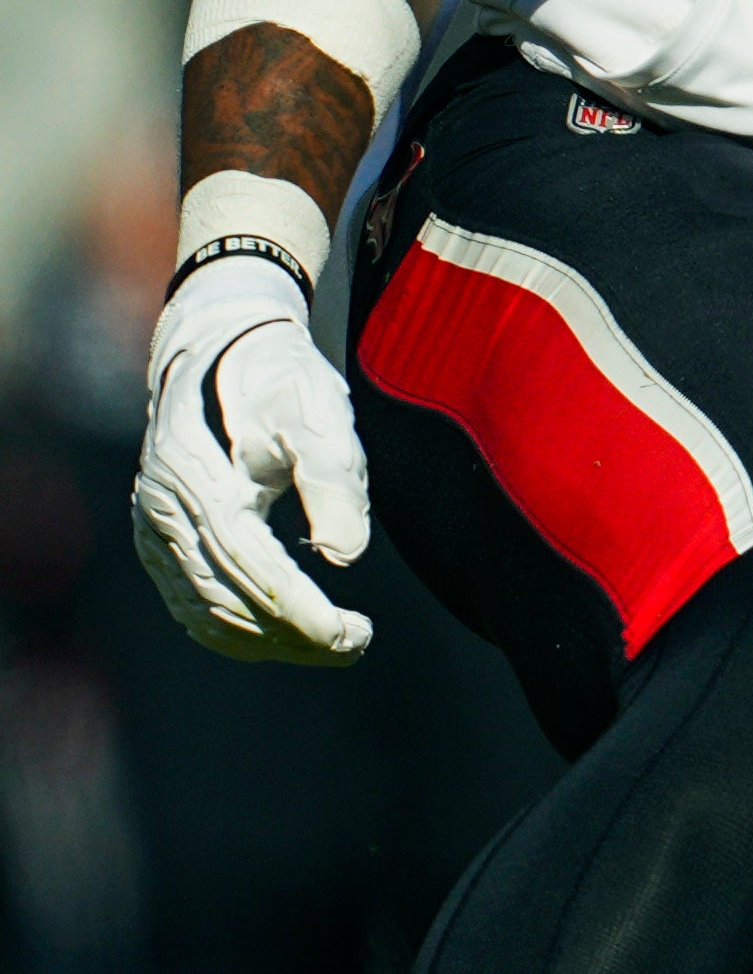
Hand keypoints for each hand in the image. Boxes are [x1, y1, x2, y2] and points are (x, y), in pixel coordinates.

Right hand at [134, 255, 371, 663]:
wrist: (222, 351)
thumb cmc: (279, 381)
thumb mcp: (318, 414)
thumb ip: (334, 480)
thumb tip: (346, 556)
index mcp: (199, 479)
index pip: (252, 569)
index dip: (303, 612)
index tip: (354, 636)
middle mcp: (163, 513)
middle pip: (226, 601)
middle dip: (293, 636)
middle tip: (356, 645)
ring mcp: (152, 531)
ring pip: (205, 614)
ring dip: (268, 643)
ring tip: (333, 645)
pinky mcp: (157, 542)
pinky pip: (191, 605)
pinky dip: (237, 631)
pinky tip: (285, 637)